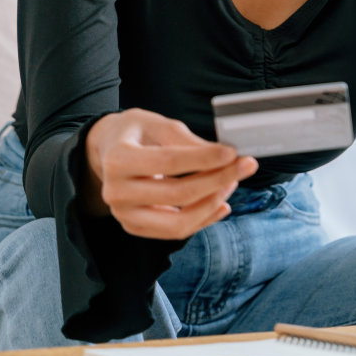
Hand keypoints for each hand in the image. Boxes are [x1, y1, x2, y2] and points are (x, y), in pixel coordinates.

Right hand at [81, 108, 258, 238]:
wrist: (109, 153)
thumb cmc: (136, 134)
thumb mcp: (158, 124)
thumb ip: (187, 140)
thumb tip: (224, 156)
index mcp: (118, 160)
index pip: (169, 162)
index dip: (205, 158)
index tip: (232, 152)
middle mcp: (115, 192)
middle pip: (177, 194)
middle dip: (218, 180)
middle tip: (246, 166)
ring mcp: (124, 215)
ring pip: (177, 223)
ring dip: (213, 203)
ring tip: (232, 183)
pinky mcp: (135, 228)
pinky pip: (175, 232)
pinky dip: (203, 219)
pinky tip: (222, 203)